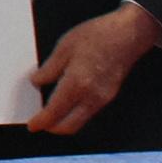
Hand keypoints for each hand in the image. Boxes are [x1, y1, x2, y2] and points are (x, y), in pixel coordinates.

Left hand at [26, 2, 161, 135]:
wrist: (129, 34)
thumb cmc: (99, 35)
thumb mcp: (64, 47)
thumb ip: (49, 68)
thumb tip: (36, 81)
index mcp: (76, 84)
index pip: (54, 113)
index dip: (41, 122)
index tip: (32, 125)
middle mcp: (91, 97)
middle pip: (69, 127)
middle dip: (52, 128)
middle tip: (40, 122)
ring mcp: (103, 98)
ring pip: (80, 121)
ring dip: (65, 122)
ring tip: (51, 111)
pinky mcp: (109, 95)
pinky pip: (89, 112)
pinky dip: (76, 113)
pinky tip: (68, 101)